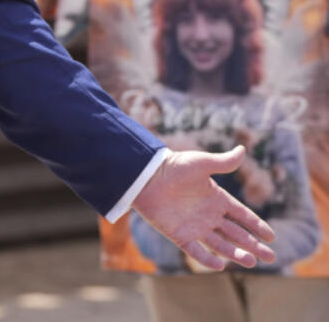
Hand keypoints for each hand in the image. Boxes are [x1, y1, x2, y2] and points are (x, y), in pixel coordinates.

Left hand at [133, 146, 276, 270]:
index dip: (257, 226)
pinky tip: (221, 266)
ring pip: (220, 244)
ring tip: (252, 262)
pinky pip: (195, 251)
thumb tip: (242, 149)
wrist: (145, 176)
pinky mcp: (178, 235)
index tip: (271, 237)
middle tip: (271, 257)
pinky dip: (207, 259)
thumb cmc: (173, 166)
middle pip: (236, 233)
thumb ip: (223, 162)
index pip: (242, 215)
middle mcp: (208, 215)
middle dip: (253, 245)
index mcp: (216, 198)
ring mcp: (194, 226)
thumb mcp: (201, 163)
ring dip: (236, 254)